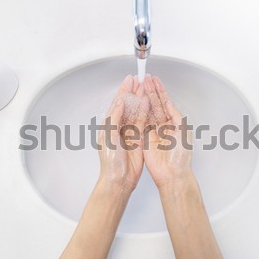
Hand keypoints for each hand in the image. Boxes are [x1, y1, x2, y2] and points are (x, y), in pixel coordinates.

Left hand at [97, 75, 148, 194]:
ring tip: (146, 87)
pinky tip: (149, 103)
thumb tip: (119, 102)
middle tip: (141, 79)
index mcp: (109, 124)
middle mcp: (119, 126)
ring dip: (141, 99)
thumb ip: (114, 118)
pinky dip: (147, 111)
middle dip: (134, 91)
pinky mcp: (138, 138)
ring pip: (136, 111)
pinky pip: (143, 122)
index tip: (130, 79)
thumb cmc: (111, 161)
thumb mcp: (109, 137)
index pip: (118, 102)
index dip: (124, 90)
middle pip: (128, 104)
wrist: (119, 178)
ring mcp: (129, 132)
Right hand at [142, 75, 193, 188]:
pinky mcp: (144, 139)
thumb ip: (175, 116)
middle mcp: (163, 126)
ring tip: (139, 86)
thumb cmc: (181, 156)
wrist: (172, 174)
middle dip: (150, 91)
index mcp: (174, 123)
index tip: (154, 80)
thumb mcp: (183, 131)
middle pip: (155, 104)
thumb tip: (168, 103)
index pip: (165, 103)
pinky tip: (135, 102)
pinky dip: (137, 112)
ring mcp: (153, 132)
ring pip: (147, 111)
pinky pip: (140, 123)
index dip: (160, 91)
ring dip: (143, 98)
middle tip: (144, 78)